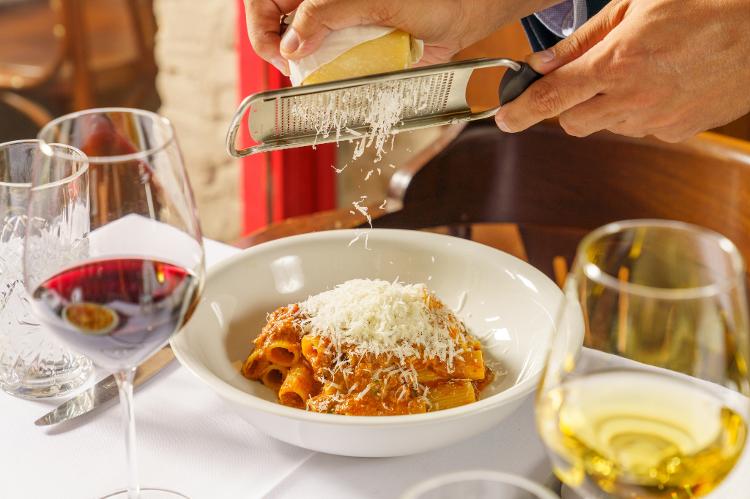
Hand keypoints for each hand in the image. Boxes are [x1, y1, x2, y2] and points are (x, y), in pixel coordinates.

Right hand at [243, 0, 557, 73]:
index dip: (261, 25)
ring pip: (300, 48)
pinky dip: (326, 76)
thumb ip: (327, 13)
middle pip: (278, 24)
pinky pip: (328, 65)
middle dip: (278, 46)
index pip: (265, 0)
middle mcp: (325, 3)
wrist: (465, 15)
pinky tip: (332, 79)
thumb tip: (290, 42)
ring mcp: (338, 25)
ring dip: (303, 65)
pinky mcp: (353, 47)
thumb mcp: (374, 0)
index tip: (278, 50)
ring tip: (313, 75)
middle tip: (293, 67)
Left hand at [496, 0, 749, 141]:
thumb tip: (545, 62)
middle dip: (568, 104)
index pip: (552, 98)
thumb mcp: (635, 4)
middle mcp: (634, 98)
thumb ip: (584, 38)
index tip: (504, 118)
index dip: (521, 111)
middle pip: (572, 122)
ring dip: (607, 107)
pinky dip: (639, 111)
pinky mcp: (679, 130)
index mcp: (618, 63)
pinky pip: (642, 128)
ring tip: (639, 70)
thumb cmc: (704, 2)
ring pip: (607, 126)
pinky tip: (662, 83)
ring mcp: (658, 119)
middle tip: (587, 77)